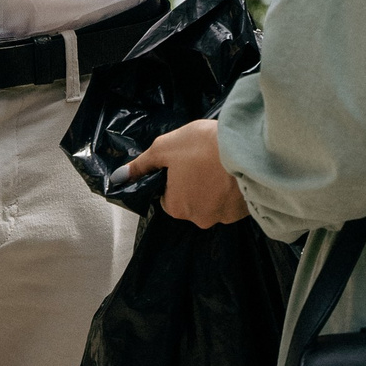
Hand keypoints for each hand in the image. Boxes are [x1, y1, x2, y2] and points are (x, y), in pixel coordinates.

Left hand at [127, 118, 249, 226]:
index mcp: (177, 207)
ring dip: (215, 187)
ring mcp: (224, 217)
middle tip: (204, 159)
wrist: (247, 147)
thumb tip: (118, 178)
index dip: (173, 177)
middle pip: (191, 201)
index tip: (185, 161)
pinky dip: (232, 190)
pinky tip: (234, 173)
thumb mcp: (164, 148)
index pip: (168, 196)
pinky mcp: (244, 212)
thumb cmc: (203, 146)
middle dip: (195, 183)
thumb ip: (142, 165)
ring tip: (221, 164)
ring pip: (213, 202)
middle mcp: (200, 219)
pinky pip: (232, 202)